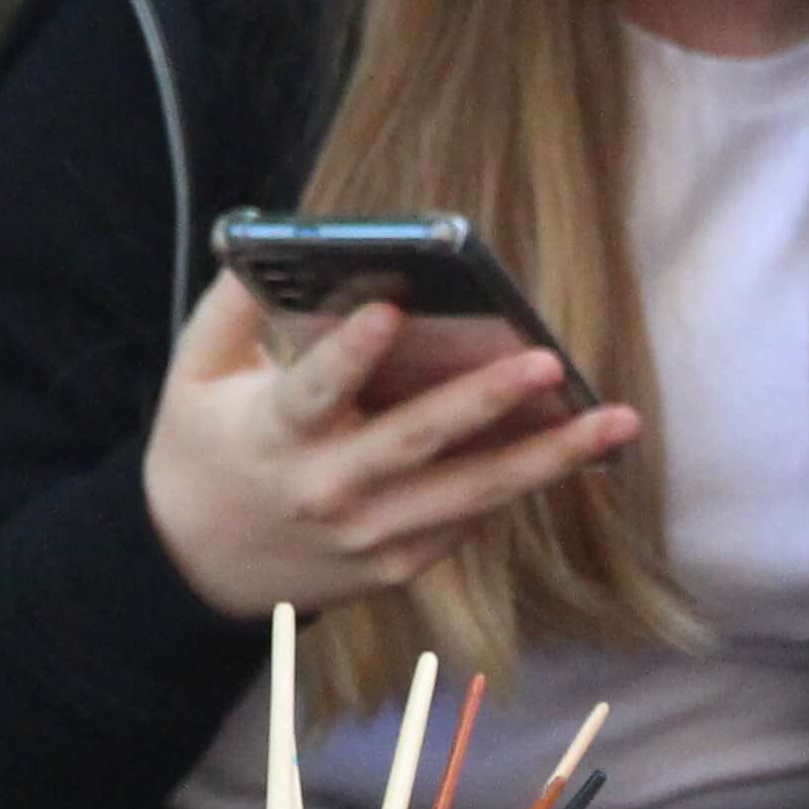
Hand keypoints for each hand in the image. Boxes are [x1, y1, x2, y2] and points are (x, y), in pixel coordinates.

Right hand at [136, 274, 640, 615]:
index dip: (350, 354)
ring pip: (468, 494)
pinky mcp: (397, 565)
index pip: (313, 391)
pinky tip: (575, 446)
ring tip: (615, 421)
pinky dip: (519, 480)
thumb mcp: (194, 374)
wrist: (194, 571)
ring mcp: (367, 536)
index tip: (389, 309)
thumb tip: (268, 237)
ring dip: (546, 458)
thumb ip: (232, 307)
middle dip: (484, 401)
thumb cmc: (203, 449)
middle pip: (414, 443)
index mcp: (270, 435)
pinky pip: (467, 519)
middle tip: (547, 361)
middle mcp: (324, 490)